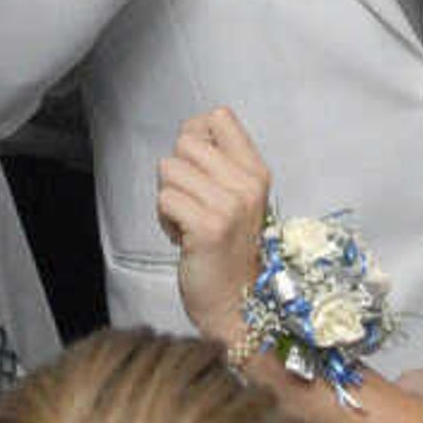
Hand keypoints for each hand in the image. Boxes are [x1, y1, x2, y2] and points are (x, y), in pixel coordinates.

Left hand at [154, 108, 272, 352]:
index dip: (196, 137)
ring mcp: (229, 206)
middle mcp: (247, 184)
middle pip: (185, 142)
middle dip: (178, 173)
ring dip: (169, 198)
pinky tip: (181, 237)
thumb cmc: (230, 250)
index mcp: (257, 171)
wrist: (238, 304)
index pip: (218, 118)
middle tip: (193, 205)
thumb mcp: (238, 198)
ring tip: (188, 222)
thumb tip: (190, 131)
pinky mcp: (208, 227)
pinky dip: (165, 220)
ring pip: (169, 170)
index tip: (199, 171)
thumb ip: (219, 163)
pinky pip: (165, 199)